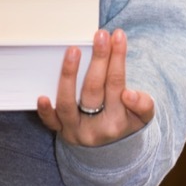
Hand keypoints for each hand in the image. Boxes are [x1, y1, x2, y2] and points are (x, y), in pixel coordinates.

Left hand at [36, 29, 153, 146]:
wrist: (111, 151)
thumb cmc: (125, 123)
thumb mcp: (143, 118)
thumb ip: (143, 105)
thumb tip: (129, 94)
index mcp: (119, 120)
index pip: (117, 83)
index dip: (117, 58)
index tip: (117, 36)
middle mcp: (96, 127)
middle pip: (94, 89)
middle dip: (99, 59)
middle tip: (100, 35)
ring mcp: (76, 129)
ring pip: (69, 103)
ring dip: (69, 75)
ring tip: (73, 50)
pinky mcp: (61, 131)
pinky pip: (51, 123)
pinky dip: (46, 111)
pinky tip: (42, 97)